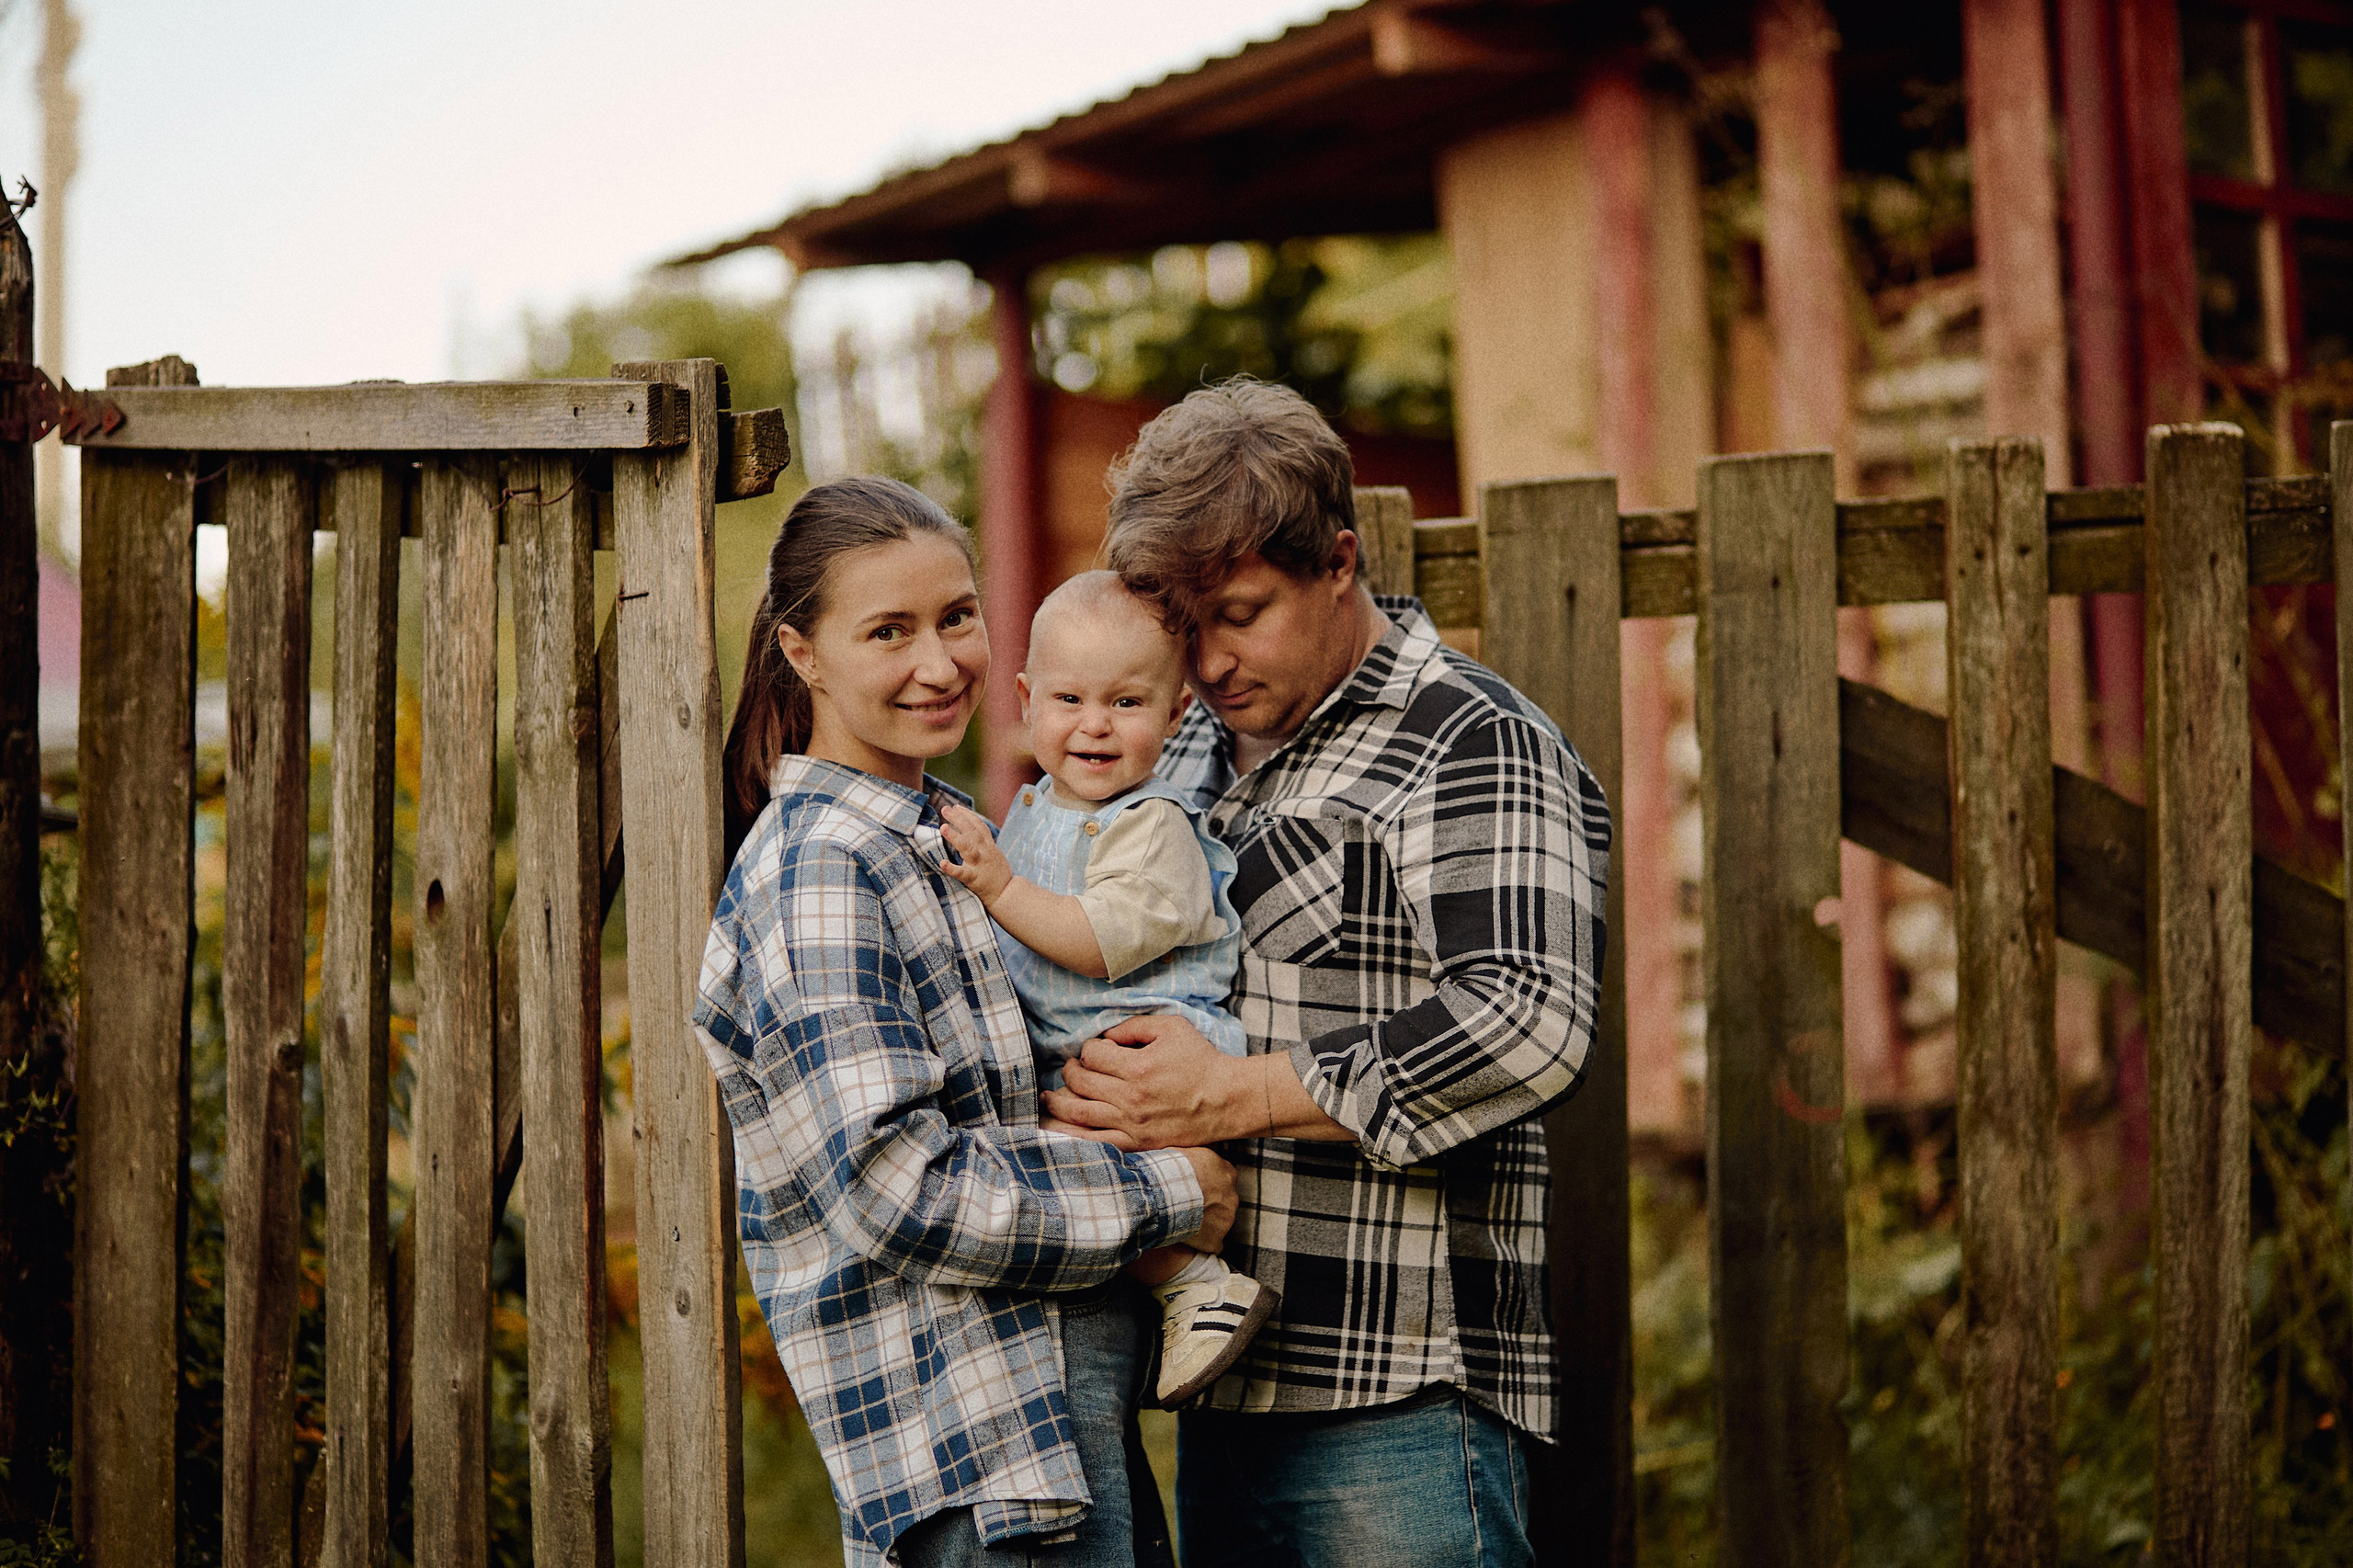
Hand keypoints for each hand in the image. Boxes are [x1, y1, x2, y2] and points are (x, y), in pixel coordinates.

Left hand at [937, 802, 1010, 902]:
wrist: (1007, 894)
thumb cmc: (998, 875)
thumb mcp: (994, 854)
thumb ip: (984, 844)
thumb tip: (973, 833)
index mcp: (989, 846)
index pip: (979, 826)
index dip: (967, 815)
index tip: (956, 807)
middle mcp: (985, 852)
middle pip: (972, 831)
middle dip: (959, 819)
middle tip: (945, 809)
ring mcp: (979, 865)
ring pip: (967, 848)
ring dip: (955, 837)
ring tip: (943, 827)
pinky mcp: (974, 879)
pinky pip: (962, 873)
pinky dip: (952, 868)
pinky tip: (942, 863)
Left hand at [1042, 1013, 1251, 1148]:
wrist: (1226, 1100)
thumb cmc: (1201, 1060)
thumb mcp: (1172, 1027)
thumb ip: (1134, 1026)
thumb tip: (1105, 1035)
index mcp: (1137, 1067)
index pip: (1092, 1055)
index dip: (1090, 1049)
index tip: (1098, 1050)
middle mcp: (1130, 1098)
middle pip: (1081, 1082)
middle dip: (1070, 1071)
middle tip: (1072, 1067)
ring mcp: (1132, 1124)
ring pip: (1079, 1113)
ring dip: (1058, 1103)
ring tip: (1048, 1097)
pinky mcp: (1138, 1143)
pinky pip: (1096, 1143)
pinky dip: (1073, 1136)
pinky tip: (1058, 1130)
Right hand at [1176, 1145, 1236, 1252]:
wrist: (1163, 1194)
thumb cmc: (1169, 1170)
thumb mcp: (1185, 1152)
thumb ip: (1195, 1158)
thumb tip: (1187, 1157)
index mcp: (1227, 1172)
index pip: (1225, 1178)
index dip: (1211, 1184)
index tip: (1198, 1187)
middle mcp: (1232, 1194)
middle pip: (1225, 1201)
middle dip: (1211, 1204)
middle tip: (1189, 1205)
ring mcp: (1227, 1218)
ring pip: (1220, 1223)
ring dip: (1206, 1223)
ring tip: (1184, 1222)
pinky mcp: (1216, 1238)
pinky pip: (1213, 1244)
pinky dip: (1203, 1243)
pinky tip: (1188, 1240)